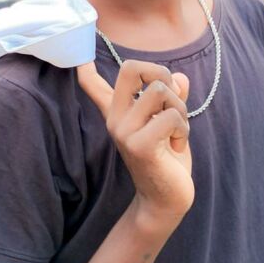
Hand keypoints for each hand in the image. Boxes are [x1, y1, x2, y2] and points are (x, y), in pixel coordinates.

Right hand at [77, 60, 193, 228]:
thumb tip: (179, 76)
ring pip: (160, 90)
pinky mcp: (140, 146)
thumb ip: (172, 99)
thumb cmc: (167, 160)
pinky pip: (170, 115)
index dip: (85, 70)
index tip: (80, 61)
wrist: (166, 201)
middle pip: (134, 68)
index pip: (94, 86)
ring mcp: (125, 132)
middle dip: (162, 75)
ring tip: (177, 130)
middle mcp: (116, 119)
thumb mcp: (169, 124)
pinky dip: (183, 128)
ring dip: (180, 107)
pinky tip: (176, 146)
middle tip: (171, 103)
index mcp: (119, 113)